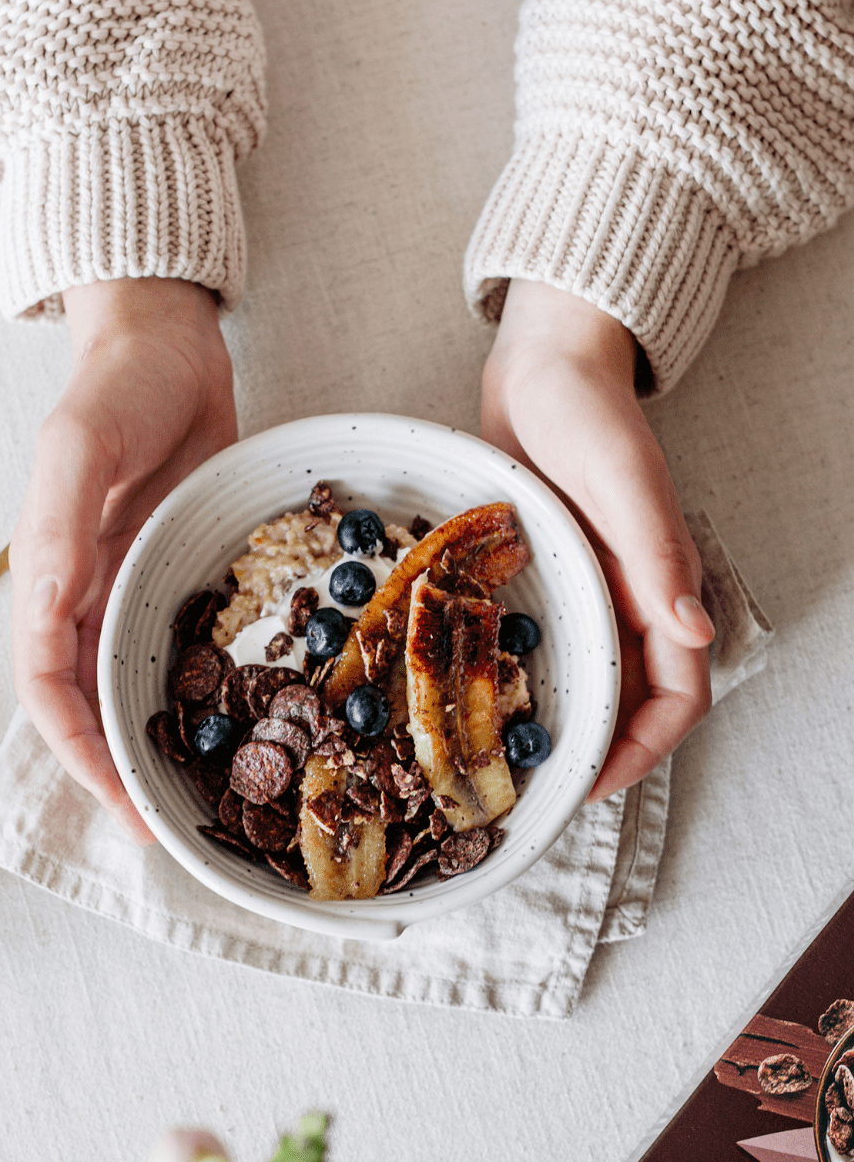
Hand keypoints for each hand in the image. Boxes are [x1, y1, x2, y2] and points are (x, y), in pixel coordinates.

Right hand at [10, 278, 236, 841]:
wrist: (167, 343)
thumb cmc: (117, 385)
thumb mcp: (81, 443)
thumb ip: (60, 522)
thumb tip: (46, 604)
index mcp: (46, 576)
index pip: (46, 688)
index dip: (77, 751)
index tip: (120, 799)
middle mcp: (81, 596)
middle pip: (85, 706)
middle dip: (115, 770)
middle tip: (163, 824)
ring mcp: (127, 588)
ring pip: (127, 687)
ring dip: (148, 745)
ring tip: (193, 797)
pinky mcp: (171, 576)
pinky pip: (174, 650)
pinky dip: (190, 696)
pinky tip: (229, 726)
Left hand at [481, 280, 713, 802]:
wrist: (545, 369)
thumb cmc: (590, 415)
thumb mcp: (625, 482)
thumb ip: (656, 555)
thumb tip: (693, 630)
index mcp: (661, 591)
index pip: (677, 700)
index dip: (642, 752)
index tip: (589, 784)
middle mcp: (629, 605)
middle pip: (627, 708)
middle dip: (590, 757)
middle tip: (528, 792)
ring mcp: (587, 596)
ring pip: (583, 685)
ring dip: (552, 728)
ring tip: (495, 765)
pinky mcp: (548, 582)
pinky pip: (542, 648)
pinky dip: (516, 683)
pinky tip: (469, 703)